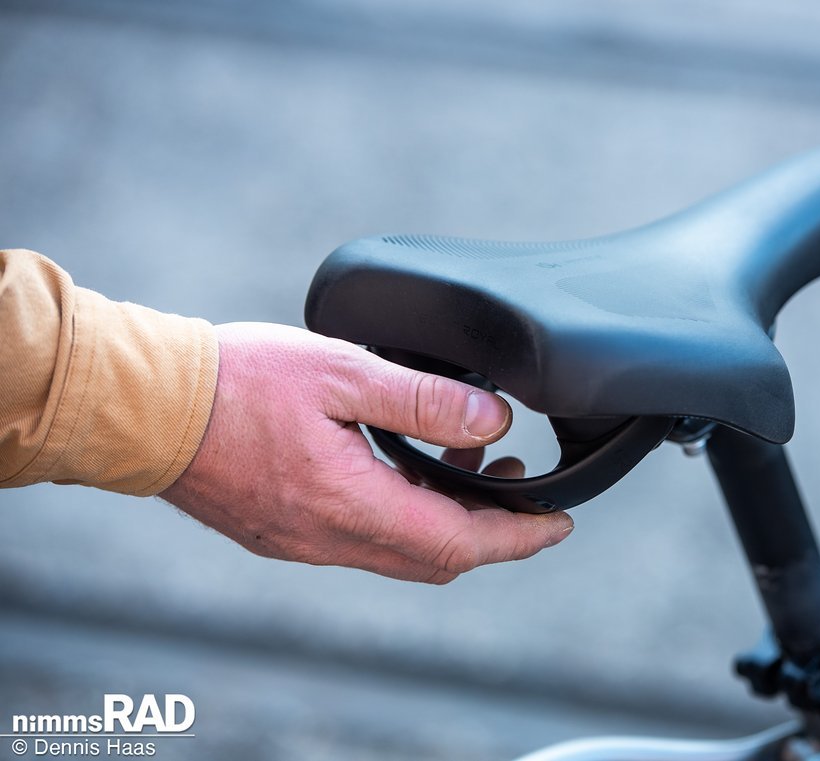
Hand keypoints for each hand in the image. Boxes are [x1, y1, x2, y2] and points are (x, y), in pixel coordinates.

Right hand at [161, 322, 572, 583]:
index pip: (459, 542)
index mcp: (352, 503)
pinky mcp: (282, 530)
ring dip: (443, 518)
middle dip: (489, 531)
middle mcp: (330, 537)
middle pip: (435, 557)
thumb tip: (493, 420)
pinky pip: (361, 538)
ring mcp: (303, 540)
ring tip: (469, 460)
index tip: (558, 523)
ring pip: (399, 548)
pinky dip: (400, 513)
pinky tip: (405, 466)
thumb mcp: (342, 372)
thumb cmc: (236, 381)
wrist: (146, 406)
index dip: (518, 537)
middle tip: (520, 490)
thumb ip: (423, 398)